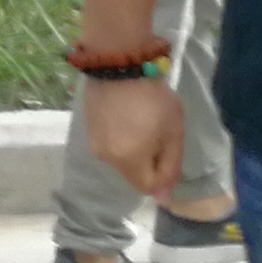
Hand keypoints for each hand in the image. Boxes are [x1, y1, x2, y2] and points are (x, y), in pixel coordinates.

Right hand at [83, 72, 182, 198]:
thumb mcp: (173, 133)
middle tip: (158, 132)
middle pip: (133, 174)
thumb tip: (163, 199)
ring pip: (121, 160)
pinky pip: (110, 144)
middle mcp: (106, 158)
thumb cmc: (152, 99)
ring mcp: (94, 143)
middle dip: (148, 161)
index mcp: (129, 162)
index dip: (163, 173)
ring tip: (141, 121)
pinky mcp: (88, 128)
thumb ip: (171, 167)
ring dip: (134, 149)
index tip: (169, 148)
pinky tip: (127, 116)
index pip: (148, 187)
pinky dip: (121, 137)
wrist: (119, 63)